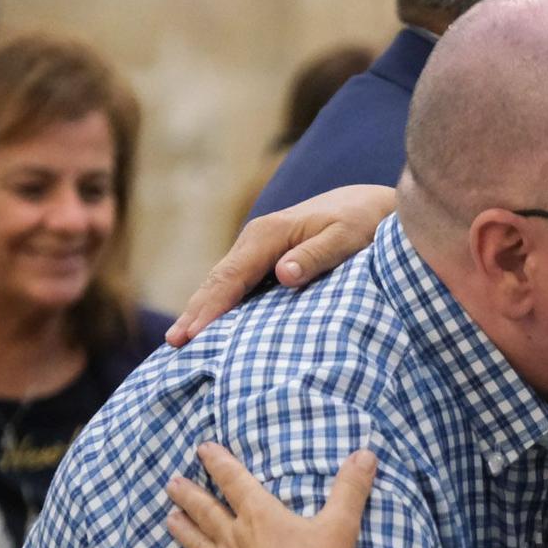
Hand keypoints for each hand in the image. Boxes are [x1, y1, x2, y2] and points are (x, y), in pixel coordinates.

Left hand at [166, 443, 377, 547]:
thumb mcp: (341, 526)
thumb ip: (351, 488)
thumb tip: (366, 453)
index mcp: (260, 516)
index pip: (234, 481)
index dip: (218, 462)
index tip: (202, 449)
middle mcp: (234, 540)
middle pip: (205, 511)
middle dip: (189, 494)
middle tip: (172, 483)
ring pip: (195, 544)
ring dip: (182, 529)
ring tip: (169, 517)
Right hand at [168, 184, 397, 345]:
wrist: (374, 203)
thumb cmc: (364, 221)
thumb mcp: (348, 236)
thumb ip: (317, 255)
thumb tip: (284, 273)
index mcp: (270, 233)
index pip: (232, 276)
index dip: (211, 307)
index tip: (194, 334)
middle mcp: (257, 238)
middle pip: (218, 280)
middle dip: (195, 311)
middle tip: (173, 344)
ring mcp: (259, 247)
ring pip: (223, 281)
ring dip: (201, 309)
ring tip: (180, 341)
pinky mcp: (267, 257)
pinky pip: (237, 283)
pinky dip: (219, 303)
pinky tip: (210, 324)